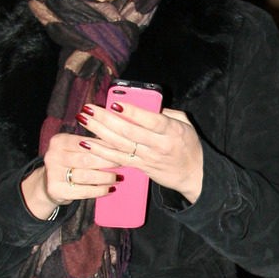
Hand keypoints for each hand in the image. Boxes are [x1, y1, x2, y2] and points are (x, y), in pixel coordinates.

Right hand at [21, 129, 119, 217]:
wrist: (49, 183)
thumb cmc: (70, 162)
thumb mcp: (76, 148)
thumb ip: (94, 144)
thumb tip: (120, 141)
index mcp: (59, 141)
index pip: (86, 142)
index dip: (106, 146)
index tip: (122, 149)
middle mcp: (53, 156)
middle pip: (87, 159)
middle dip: (108, 162)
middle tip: (124, 163)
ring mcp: (52, 174)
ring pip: (87, 176)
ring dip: (106, 177)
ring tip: (119, 177)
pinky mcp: (56, 190)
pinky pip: (84, 191)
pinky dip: (100, 190)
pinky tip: (111, 188)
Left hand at [78, 102, 203, 203]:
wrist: (195, 175)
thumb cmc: (189, 145)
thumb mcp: (185, 124)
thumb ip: (166, 112)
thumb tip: (144, 103)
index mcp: (172, 130)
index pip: (151, 120)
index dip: (132, 113)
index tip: (115, 104)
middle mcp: (159, 145)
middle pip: (129, 132)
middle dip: (105, 119)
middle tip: (89, 109)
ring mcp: (148, 158)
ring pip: (120, 145)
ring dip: (98, 132)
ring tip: (84, 120)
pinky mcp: (140, 168)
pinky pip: (118, 159)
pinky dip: (101, 151)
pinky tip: (87, 143)